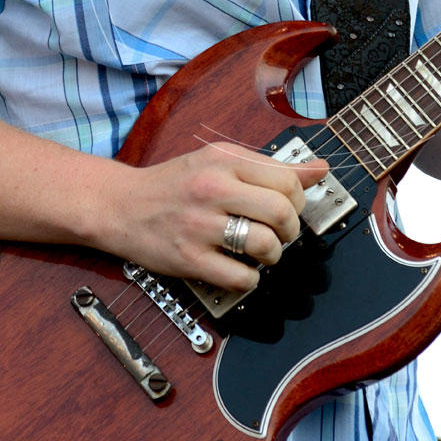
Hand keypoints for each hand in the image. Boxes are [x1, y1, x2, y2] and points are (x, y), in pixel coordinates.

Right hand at [96, 142, 327, 292]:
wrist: (120, 205)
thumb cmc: (174, 183)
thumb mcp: (219, 161)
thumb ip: (269, 167)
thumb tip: (320, 170)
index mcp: (223, 160)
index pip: (286, 180)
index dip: (298, 199)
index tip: (288, 207)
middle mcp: (212, 189)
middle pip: (281, 212)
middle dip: (291, 230)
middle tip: (280, 233)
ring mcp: (200, 226)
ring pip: (265, 246)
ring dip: (273, 255)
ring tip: (262, 252)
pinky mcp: (189, 260)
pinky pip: (241, 278)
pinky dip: (250, 279)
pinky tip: (240, 269)